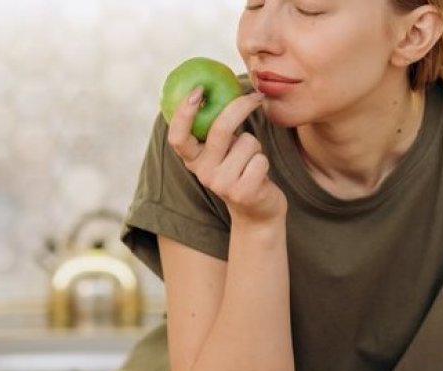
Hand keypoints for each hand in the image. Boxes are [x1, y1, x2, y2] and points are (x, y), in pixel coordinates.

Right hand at [167, 86, 287, 224]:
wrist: (257, 212)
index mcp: (193, 159)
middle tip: (255, 96)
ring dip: (256, 147)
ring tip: (251, 162)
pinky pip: (260, 159)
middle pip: (220, 130)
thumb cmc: (240, 170)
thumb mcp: (224, 151)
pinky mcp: (242, 192)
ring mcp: (221, 184)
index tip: (198, 90)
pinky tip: (259, 176)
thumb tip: (225, 87)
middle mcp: (202, 172)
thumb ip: (217, 129)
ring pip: (248, 143)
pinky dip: (264, 162)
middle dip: (240, 107)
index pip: (177, 136)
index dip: (184, 113)